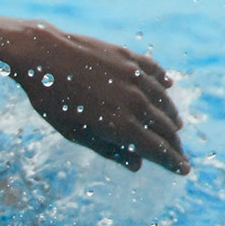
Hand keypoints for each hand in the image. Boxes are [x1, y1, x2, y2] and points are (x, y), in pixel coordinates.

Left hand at [11, 21, 188, 173]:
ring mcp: (133, 76)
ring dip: (171, 116)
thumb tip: (137, 165)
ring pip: (164, 101)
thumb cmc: (51, 99)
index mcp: (120, 125)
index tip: (184, 169)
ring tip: (175, 126)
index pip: (157, 149)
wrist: (41, 56)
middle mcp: (133, 101)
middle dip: (175, 143)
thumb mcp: (73, 132)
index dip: (173, 161)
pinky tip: (168, 86)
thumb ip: (107, 149)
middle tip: (178, 152)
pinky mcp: (127, 57)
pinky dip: (163, 81)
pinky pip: (154, 71)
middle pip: (165, 128)